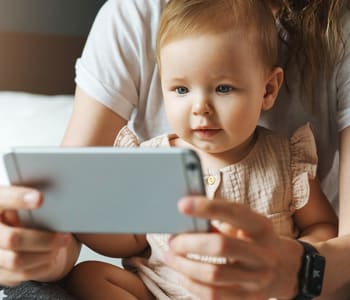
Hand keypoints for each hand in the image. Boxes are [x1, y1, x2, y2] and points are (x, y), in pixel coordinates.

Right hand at [0, 185, 73, 285]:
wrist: (8, 233)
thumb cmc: (19, 212)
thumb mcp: (21, 201)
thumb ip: (30, 198)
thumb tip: (53, 195)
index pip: (2, 199)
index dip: (18, 198)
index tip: (40, 198)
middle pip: (13, 239)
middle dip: (44, 239)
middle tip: (64, 236)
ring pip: (17, 261)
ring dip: (44, 254)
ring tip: (59, 246)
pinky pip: (19, 275)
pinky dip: (40, 267)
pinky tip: (50, 257)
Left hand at [164, 196, 302, 299]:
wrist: (286, 269)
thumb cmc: (255, 238)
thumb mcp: (247, 223)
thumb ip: (223, 218)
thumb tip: (187, 215)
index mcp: (261, 227)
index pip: (234, 213)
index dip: (207, 207)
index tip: (182, 204)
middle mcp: (263, 254)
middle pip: (221, 247)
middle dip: (189, 243)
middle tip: (172, 240)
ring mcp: (258, 280)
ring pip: (214, 275)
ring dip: (185, 266)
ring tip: (170, 256)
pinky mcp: (249, 299)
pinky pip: (214, 296)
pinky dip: (192, 285)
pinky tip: (182, 274)